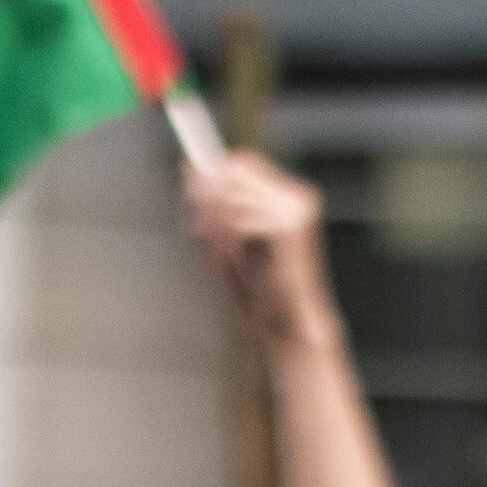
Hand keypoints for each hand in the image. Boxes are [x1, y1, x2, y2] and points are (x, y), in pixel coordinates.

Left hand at [184, 151, 342, 353]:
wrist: (289, 324)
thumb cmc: (260, 288)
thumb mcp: (229, 239)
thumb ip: (212, 203)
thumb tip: (189, 167)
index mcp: (288, 195)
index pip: (242, 162)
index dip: (210, 174)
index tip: (189, 197)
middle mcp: (297, 196)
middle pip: (235, 169)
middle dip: (207, 197)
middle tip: (196, 231)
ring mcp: (296, 209)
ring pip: (231, 195)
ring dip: (215, 228)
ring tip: (221, 258)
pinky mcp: (289, 227)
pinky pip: (238, 221)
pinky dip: (227, 244)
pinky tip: (235, 266)